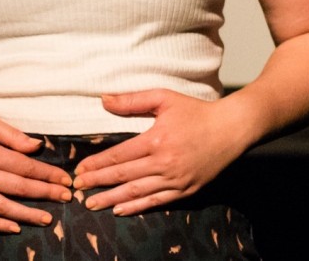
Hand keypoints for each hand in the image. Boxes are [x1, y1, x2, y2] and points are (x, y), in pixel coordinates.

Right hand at [0, 108, 72, 232]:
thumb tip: (35, 147)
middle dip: (45, 194)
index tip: (64, 180)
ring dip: (26, 215)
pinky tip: (13, 228)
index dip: (47, 175)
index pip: (25, 167)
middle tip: (65, 198)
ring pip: (2, 208)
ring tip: (46, 219)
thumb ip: (10, 134)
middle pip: (18, 188)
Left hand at [72, 89, 240, 215]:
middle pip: (123, 177)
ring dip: (112, 199)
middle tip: (77, 190)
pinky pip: (157, 202)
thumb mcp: (164, 98)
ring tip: (92, 204)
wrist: (231, 129)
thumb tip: (104, 100)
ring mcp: (176, 180)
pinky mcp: (186, 190)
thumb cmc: (196, 111)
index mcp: (156, 140)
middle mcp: (164, 163)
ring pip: (137, 192)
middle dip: (98, 184)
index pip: (119, 156)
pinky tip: (121, 209)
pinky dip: (137, 207)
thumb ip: (133, 101)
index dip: (97, 165)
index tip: (80, 171)